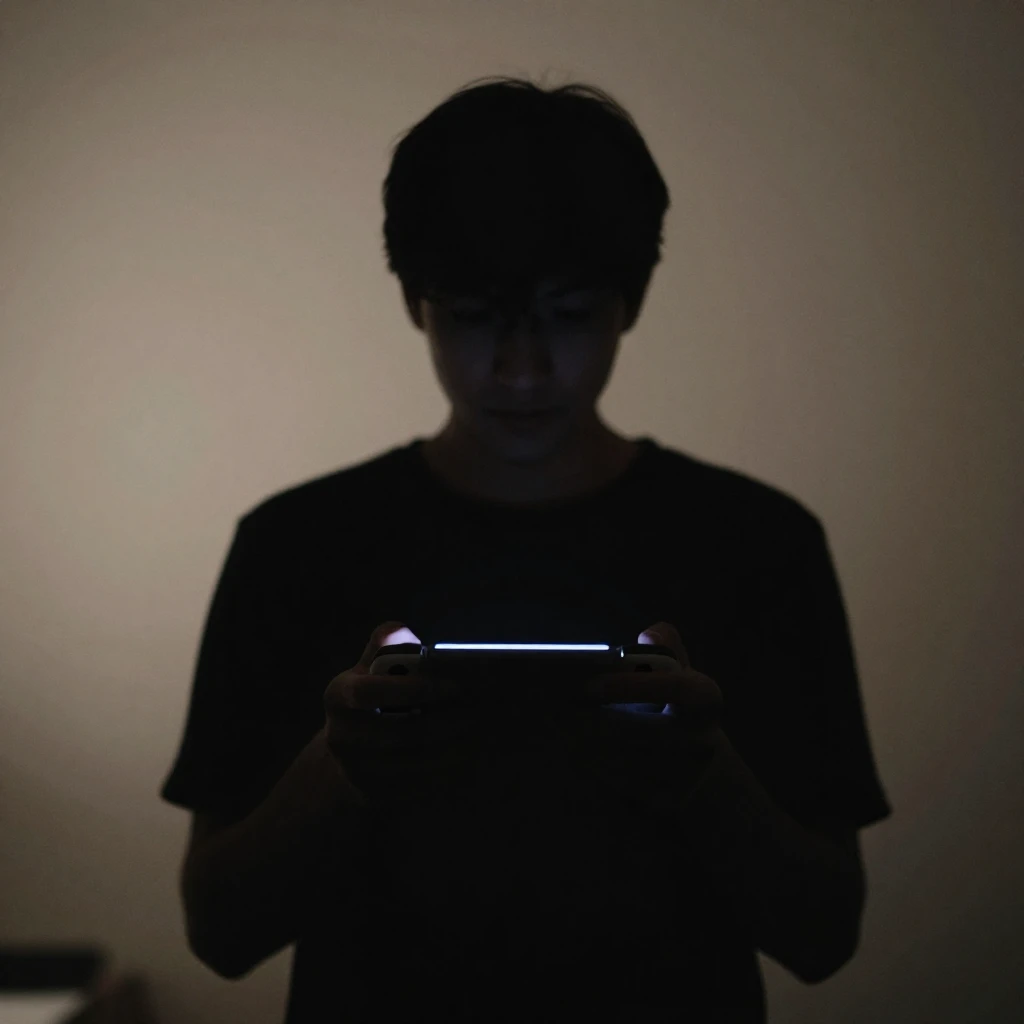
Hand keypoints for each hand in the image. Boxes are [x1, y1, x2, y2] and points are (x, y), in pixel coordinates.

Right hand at [322, 621, 473, 804]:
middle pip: (403, 732)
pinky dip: (450, 771)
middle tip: (482, 710)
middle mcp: (342, 736)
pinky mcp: (375, 796)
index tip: (454, 685)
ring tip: (483, 731)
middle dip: (449, 721)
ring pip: (417, 762)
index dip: (414, 688)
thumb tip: (399, 630)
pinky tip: (469, 754)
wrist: (347, 757)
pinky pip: (420, 786)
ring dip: (456, 747)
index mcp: (339, 695)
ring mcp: (357, 770)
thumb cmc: (370, 701)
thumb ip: (385, 647)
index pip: (370, 692)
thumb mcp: (369, 669)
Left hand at [559, 621, 724, 815]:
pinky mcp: (667, 803)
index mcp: (705, 700)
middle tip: (553, 710)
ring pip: (622, 760)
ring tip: (555, 730)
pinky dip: (592, 770)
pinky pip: (620, 786)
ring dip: (583, 746)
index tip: (589, 685)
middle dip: (590, 720)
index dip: (632, 685)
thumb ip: (665, 649)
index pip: (675, 688)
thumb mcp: (678, 674)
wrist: (701, 771)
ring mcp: (686, 777)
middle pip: (637, 731)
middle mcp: (702, 740)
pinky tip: (572, 755)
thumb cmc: (674, 709)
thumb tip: (652, 634)